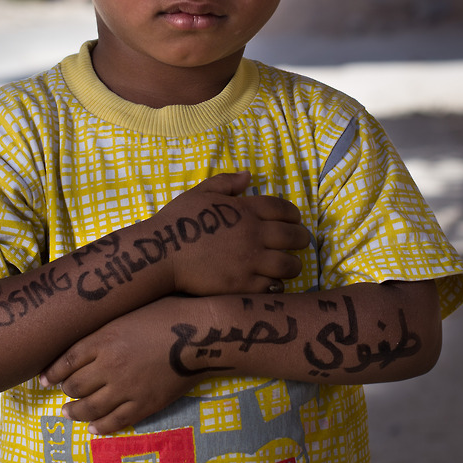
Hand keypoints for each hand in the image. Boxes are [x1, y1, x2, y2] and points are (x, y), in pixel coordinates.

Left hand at [41, 297, 197, 434]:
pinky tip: (94, 427)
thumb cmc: (168, 312)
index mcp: (104, 338)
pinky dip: (100, 427)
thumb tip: (86, 337)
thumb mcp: (129, 310)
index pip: (66, 361)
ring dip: (75, 412)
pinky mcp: (144, 404)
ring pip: (89, 407)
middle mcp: (109, 365)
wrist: (203, 334)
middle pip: (74, 386)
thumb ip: (106, 326)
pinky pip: (115, 422)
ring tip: (69, 413)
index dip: (52, 372)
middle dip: (64, 391)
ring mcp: (126, 388)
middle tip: (61, 393)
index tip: (44, 378)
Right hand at [153, 172, 307, 295]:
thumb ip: (226, 182)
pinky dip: (277, 285)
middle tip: (299, 242)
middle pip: (294, 236)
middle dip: (301, 239)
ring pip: (289, 265)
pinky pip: (272, 287)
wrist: (161, 253)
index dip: (294, 215)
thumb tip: (249, 175)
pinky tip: (272, 283)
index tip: (295, 220)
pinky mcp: (242, 285)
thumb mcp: (200, 192)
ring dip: (293, 264)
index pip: (284, 209)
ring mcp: (250, 261)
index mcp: (245, 210)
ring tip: (289, 266)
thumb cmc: (177, 220)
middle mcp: (253, 234)